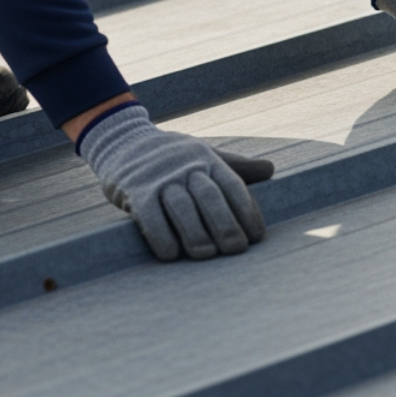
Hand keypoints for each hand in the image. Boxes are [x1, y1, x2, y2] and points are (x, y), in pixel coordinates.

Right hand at [78, 103, 268, 260]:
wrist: (125, 141)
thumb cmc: (174, 158)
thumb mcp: (206, 156)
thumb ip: (236, 167)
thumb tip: (271, 170)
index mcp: (208, 161)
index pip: (233, 186)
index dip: (247, 211)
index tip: (257, 236)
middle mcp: (187, 167)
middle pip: (210, 197)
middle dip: (225, 225)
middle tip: (236, 249)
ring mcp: (161, 178)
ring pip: (182, 207)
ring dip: (195, 233)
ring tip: (207, 255)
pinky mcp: (136, 190)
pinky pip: (150, 216)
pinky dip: (161, 236)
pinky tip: (172, 254)